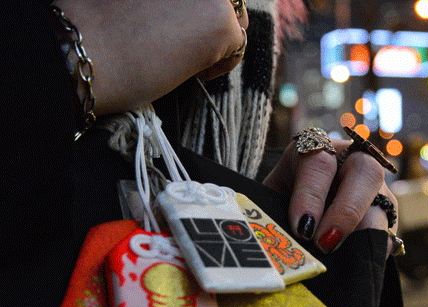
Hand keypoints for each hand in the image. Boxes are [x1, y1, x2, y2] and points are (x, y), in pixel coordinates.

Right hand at [53, 0, 247, 115]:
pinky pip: (238, 46)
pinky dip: (221, 63)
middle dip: (212, 20)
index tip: (180, 24)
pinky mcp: (222, 23)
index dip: (193, 8)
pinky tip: (193, 72)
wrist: (84, 49)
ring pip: (234, 17)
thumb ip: (167, 1)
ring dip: (218, 38)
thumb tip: (183, 15)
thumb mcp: (139, 0)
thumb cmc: (97, 26)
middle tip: (187, 44)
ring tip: (188, 59)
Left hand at [263, 137, 398, 256]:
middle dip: (346, 211)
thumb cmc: (285, 196)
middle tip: (325, 244)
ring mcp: (375, 187)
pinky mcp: (386, 214)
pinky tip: (359, 265)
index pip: (320, 163)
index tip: (301, 228)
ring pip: (383, 204)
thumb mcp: (273, 196)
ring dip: (364, 234)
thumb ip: (274, 210)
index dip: (311, 195)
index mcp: (317, 148)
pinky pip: (388, 232)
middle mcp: (352, 161)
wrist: (303, 201)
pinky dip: (373, 250)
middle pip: (365, 172)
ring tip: (344, 261)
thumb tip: (271, 243)